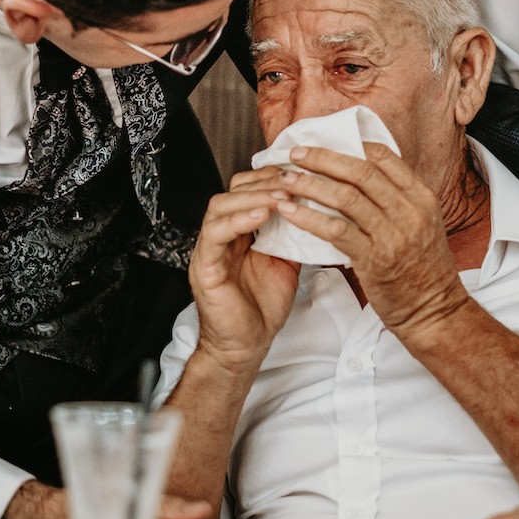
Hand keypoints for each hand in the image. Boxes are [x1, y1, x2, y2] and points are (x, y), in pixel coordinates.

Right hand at [188, 166, 301, 371]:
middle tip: (292, 181)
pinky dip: (237, 221)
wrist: (248, 345)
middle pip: (232, 191)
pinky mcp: (204, 267)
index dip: (270, 177)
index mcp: (238, 231)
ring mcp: (209, 249)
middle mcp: (221, 235)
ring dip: (253, 197)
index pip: (247, 190)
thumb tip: (315, 210)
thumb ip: (292, 235)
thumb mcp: (286, 262)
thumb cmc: (263, 307)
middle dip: (264, 182)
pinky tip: (260, 216)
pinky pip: (214, 235)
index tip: (298, 173)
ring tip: (281, 196)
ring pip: (220, 206)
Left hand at [273, 143, 467, 342]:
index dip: (351, 146)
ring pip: (345, 197)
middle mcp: (410, 212)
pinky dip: (310, 218)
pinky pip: (336, 231)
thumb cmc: (423, 270)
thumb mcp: (423, 225)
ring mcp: (393, 235)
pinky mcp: (374, 259)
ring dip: (311, 185)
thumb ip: (397, 200)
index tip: (325, 143)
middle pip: (361, 172)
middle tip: (296, 155)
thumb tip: (361, 175)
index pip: (385, 158)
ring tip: (287, 181)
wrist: (434, 311)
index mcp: (422, 198)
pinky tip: (291, 212)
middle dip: (323, 159)